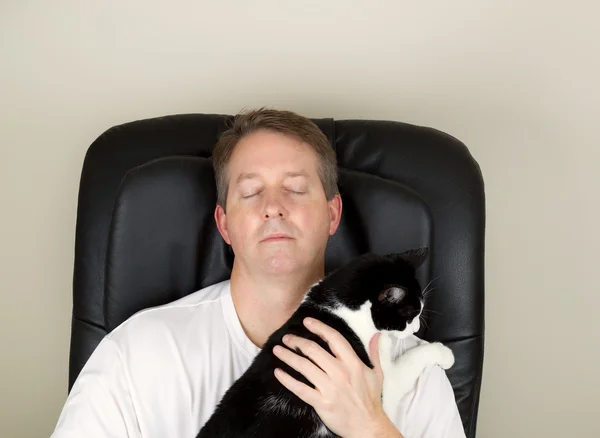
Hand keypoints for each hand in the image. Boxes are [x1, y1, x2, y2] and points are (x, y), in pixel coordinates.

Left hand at [272, 317, 398, 437]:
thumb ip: (374, 353)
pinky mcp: (321, 402)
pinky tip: (278, 372)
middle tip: (287, 337)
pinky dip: (287, 380)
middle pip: (313, 350)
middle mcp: (340, 373)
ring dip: (288, 356)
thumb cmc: (371, 400)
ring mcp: (329, 388)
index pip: (334, 339)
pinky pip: (300, 388)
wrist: (367, 427)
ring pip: (304, 367)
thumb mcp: (377, 374)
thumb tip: (375, 336)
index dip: (319, 327)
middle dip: (297, 341)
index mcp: (353, 364)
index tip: (307, 322)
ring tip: (278, 350)